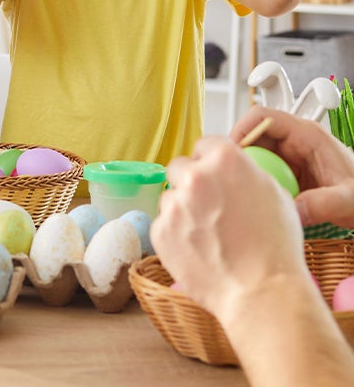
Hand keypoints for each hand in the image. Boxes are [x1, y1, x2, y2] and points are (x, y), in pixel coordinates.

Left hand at [151, 136, 307, 323]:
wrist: (261, 292)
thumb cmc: (276, 247)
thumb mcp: (272, 193)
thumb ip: (243, 172)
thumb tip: (228, 169)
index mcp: (224, 159)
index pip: (205, 144)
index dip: (211, 161)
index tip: (215, 175)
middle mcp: (194, 176)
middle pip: (180, 167)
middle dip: (191, 182)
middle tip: (209, 206)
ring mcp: (173, 204)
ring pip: (171, 197)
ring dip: (183, 210)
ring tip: (208, 236)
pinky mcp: (160, 230)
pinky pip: (163, 224)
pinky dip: (175, 235)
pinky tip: (198, 251)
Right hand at [229, 106, 353, 226]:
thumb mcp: (347, 200)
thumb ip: (321, 204)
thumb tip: (291, 209)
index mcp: (307, 134)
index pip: (262, 117)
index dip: (241, 129)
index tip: (229, 151)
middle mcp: (295, 140)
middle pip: (253, 135)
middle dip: (238, 153)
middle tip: (229, 174)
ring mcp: (290, 155)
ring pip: (255, 153)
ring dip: (246, 168)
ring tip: (241, 187)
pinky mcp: (288, 170)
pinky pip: (262, 169)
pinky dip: (256, 180)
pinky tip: (256, 196)